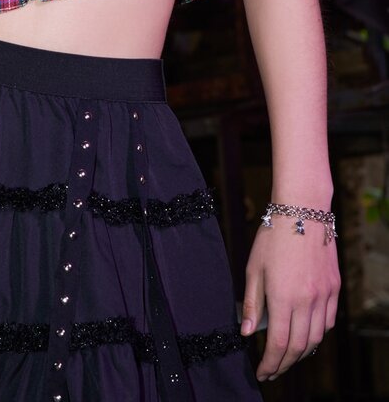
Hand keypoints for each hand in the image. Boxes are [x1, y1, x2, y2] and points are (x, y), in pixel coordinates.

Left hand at [241, 219, 340, 380]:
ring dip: (302, 353)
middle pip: (299, 347)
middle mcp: (307, 300)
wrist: (302, 210)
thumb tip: (248, 333)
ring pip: (316, 338)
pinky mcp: (334, 288)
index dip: (270, 364)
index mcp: (283, 296)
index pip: (279, 344)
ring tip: (287, 357)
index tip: (262, 373)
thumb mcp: (254, 267)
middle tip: (272, 370)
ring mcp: (324, 295)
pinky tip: (306, 335)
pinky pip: (328, 322)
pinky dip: (317, 335)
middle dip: (284, 364)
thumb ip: (252, 302)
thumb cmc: (272, 236)